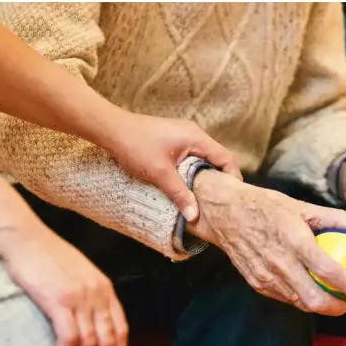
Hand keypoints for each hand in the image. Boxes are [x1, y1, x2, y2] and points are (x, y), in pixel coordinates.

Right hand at [0, 225, 127, 345]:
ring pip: (89, 342)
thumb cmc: (47, 255)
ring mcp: (79, 297)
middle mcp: (97, 294)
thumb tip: (89, 319)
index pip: (121, 328)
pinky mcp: (59, 301)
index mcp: (104, 288)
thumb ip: (89, 294)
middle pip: (108, 339)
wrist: (26, 238)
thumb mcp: (79, 273)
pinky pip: (69, 338)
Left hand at [103, 113, 242, 221]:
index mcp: (196, 138)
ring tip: (206, 197)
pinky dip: (193, 171)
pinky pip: (191, 157)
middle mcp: (193, 134)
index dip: (233, 177)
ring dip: (205, 176)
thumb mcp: (160, 173)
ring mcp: (183, 136)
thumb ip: (179, 194)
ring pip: (203, 159)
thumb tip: (194, 215)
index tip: (234, 197)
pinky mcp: (172, 140)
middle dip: (220, 179)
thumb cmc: (135, 145)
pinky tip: (187, 186)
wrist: (111, 129)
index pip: (225, 158)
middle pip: (216, 158)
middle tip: (221, 201)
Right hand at [187, 170, 345, 315]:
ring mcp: (265, 276)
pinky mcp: (257, 283)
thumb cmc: (267, 206)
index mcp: (294, 240)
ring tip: (337, 298)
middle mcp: (279, 262)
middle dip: (340, 307)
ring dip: (322, 306)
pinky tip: (312, 290)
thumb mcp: (302, 206)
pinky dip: (302, 298)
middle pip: (315, 299)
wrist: (224, 213)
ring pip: (300, 303)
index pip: (328, 270)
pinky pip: (285, 298)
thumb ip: (338, 219)